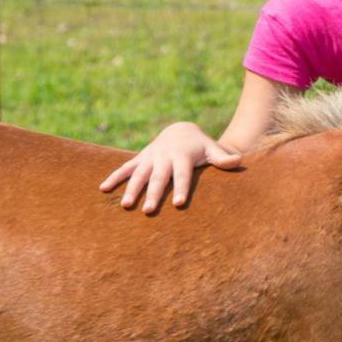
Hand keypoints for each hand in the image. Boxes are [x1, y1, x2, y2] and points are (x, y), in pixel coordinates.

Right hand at [99, 122, 242, 213]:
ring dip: (131, 189)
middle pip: (159, 178)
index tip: (179, 204)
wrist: (181, 130)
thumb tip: (239, 161)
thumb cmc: (200, 146)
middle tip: (149, 211)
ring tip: (125, 206)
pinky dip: (114, 177)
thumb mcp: (212, 149)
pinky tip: (103, 189)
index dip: (181, 188)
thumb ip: (223, 158)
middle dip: (153, 194)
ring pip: (139, 174)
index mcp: (183, 157)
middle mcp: (164, 157)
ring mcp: (150, 158)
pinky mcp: (140, 158)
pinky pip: (124, 168)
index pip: (183, 175)